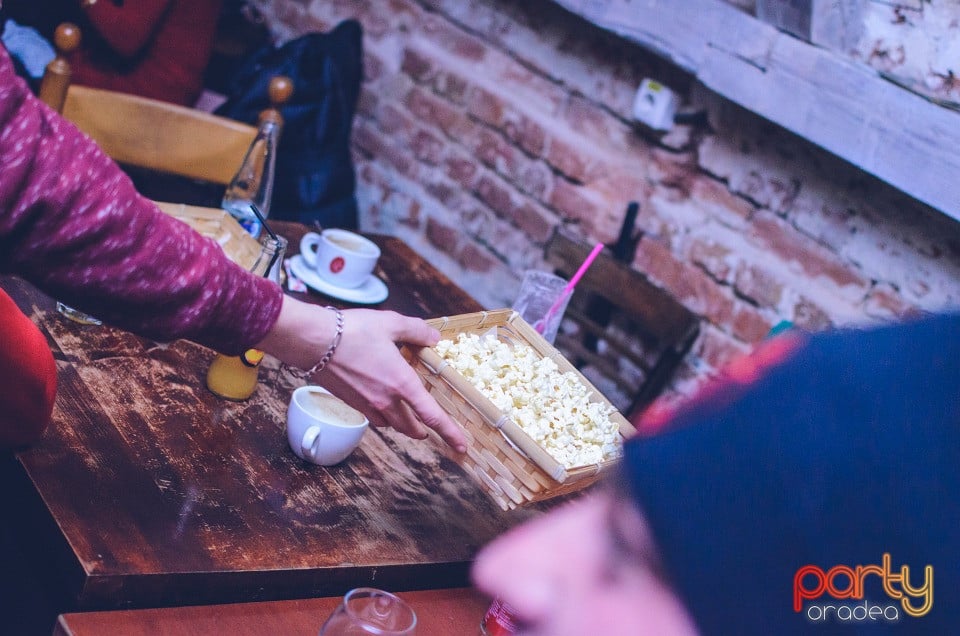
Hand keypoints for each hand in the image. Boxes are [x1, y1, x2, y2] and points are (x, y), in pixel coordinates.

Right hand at [257, 297, 466, 452]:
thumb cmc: (352, 331)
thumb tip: (434, 338)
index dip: (450, 433)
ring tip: (408, 417)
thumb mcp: (391, 323)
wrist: (313, 341)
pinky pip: (373, 417)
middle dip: (424, 431)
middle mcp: (386, 401)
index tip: (462, 446)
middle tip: (432, 429)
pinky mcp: (350, 403)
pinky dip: (383, 415)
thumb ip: (417, 331)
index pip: (432, 416)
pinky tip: (381, 402)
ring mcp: (366, 405)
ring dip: (403, 425)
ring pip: (391, 425)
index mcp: (402, 384)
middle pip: (411, 428)